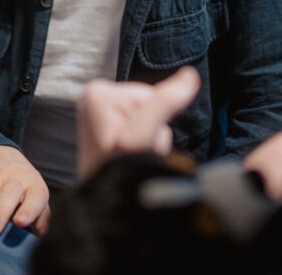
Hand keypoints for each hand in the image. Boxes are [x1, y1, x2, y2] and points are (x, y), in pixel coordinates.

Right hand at [0, 145, 50, 235]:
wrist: (4, 154)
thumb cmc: (23, 188)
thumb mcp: (35, 197)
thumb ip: (40, 216)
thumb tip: (43, 236)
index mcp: (34, 186)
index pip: (35, 197)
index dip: (29, 209)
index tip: (20, 222)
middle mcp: (15, 178)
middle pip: (8, 194)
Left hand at [77, 66, 200, 179]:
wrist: (109, 206)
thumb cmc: (121, 172)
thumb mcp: (145, 135)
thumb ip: (166, 102)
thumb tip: (189, 75)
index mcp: (96, 93)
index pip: (147, 93)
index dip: (154, 117)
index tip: (137, 140)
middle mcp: (92, 99)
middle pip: (147, 103)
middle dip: (152, 127)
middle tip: (138, 150)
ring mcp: (96, 114)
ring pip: (146, 115)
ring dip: (149, 138)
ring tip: (133, 156)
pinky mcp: (103, 126)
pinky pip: (139, 124)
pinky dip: (142, 141)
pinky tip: (129, 155)